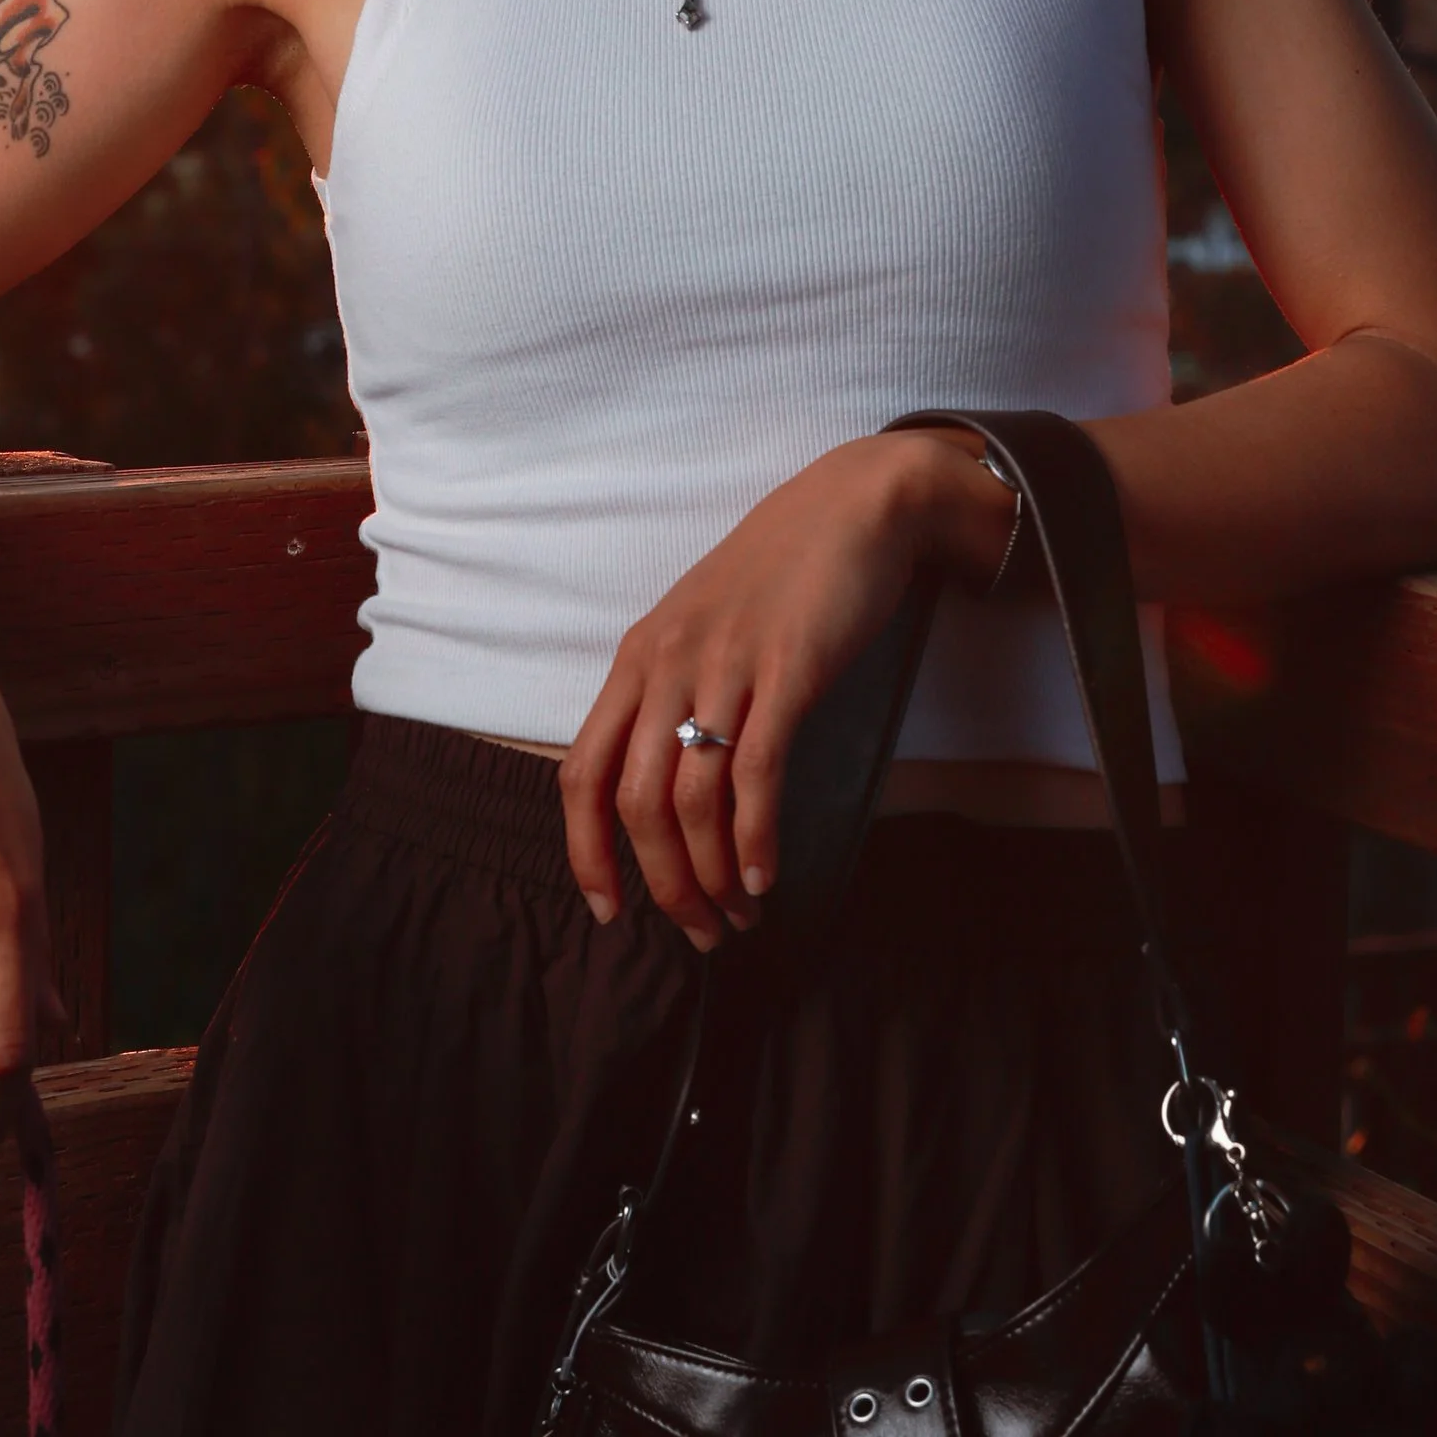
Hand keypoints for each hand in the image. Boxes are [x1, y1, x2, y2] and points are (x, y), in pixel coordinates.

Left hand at [558, 430, 1016, 945]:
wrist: (855, 505)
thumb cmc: (782, 575)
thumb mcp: (701, 630)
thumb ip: (674, 694)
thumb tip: (667, 792)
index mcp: (638, 659)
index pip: (581, 773)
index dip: (587, 852)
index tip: (610, 909)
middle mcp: (667, 663)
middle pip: (634, 802)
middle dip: (662, 884)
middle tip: (699, 931)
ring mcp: (724, 665)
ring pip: (691, 799)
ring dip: (710, 875)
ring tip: (739, 914)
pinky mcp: (786, 669)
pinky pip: (755, 772)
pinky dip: (754, 838)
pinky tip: (764, 876)